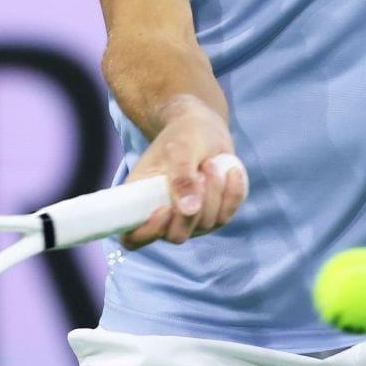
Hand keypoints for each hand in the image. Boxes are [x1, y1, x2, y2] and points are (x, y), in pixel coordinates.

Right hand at [119, 95, 249, 248]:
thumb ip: (181, 176)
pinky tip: (232, 173)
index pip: (132, 237)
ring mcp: (189, 219)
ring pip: (205, 225)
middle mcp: (162, 216)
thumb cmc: (183, 134)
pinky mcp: (212, 215)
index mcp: (140, 200)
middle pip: (176, 235)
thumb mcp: (181, 147)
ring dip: (213, 192)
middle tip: (199, 172)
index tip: (164, 209)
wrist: (203, 128)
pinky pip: (226, 216)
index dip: (147, 233)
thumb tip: (189, 210)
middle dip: (193, 208)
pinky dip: (232, 194)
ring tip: (209, 163)